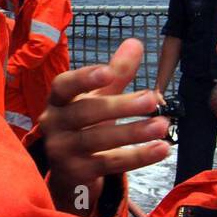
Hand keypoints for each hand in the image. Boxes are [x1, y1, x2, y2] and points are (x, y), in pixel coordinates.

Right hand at [37, 38, 171, 215]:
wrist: (69, 172)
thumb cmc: (84, 126)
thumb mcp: (97, 98)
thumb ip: (116, 73)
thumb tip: (135, 43)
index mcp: (57, 101)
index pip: (64, 86)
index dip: (84, 78)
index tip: (108, 72)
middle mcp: (53, 124)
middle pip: (86, 113)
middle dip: (120, 106)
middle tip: (152, 99)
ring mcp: (62, 150)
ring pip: (99, 140)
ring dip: (133, 133)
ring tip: (162, 125)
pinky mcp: (76, 172)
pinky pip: (110, 163)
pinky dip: (138, 157)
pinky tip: (160, 148)